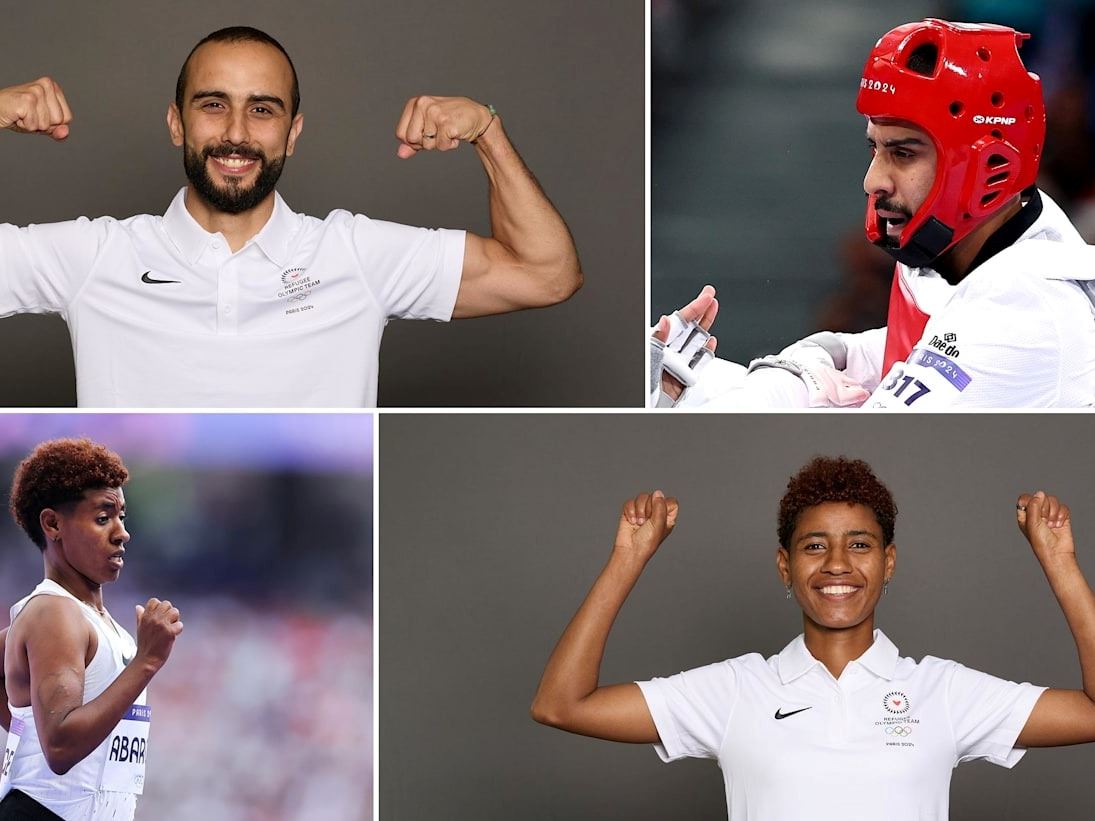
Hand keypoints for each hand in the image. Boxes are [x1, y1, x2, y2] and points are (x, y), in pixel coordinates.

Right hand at [0, 77, 71, 139]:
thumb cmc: (18, 115)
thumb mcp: (42, 124)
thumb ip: (57, 130)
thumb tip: (65, 132)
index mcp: (53, 86)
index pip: (67, 118)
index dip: (52, 123)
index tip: (37, 114)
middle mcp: (46, 85)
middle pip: (59, 121)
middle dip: (43, 124)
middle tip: (28, 114)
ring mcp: (37, 91)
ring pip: (46, 124)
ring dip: (32, 125)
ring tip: (22, 114)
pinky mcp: (27, 99)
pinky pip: (34, 125)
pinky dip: (24, 126)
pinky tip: (17, 115)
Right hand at [134, 598, 182, 670]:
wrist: (146, 660)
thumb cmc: (145, 645)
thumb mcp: (140, 628)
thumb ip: (140, 617)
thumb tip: (138, 607)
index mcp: (145, 617)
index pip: (154, 601)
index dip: (159, 607)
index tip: (160, 617)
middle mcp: (153, 619)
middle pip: (167, 604)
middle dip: (169, 612)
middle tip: (167, 623)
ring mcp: (162, 625)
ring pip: (175, 611)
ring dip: (175, 620)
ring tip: (170, 628)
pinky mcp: (169, 632)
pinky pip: (180, 624)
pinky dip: (178, 630)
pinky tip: (173, 635)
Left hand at [395, 95, 493, 157]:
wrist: (476, 116)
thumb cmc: (450, 120)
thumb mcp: (428, 128)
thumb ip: (412, 140)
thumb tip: (400, 154)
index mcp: (415, 103)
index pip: (401, 134)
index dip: (413, 141)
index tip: (427, 133)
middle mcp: (423, 104)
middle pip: (411, 140)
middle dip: (425, 143)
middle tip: (438, 132)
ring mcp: (434, 113)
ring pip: (427, 145)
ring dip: (439, 143)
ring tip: (448, 131)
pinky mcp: (446, 123)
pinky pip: (441, 146)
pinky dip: (449, 145)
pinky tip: (455, 133)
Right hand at [614, 490, 678, 564]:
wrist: (629, 550)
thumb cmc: (646, 543)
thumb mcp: (658, 525)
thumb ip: (660, 507)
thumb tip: (658, 493)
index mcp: (667, 517)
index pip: (671, 502)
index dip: (664, 505)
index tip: (658, 516)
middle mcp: (656, 513)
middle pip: (655, 496)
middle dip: (648, 508)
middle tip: (646, 521)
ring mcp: (643, 511)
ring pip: (642, 497)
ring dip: (639, 510)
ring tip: (638, 523)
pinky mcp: (631, 511)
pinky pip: (630, 502)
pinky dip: (630, 511)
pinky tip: (631, 521)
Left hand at [653, 286, 717, 400]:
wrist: (646, 411)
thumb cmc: (642, 388)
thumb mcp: (647, 362)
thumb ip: (656, 343)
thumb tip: (665, 322)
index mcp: (656, 346)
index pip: (677, 323)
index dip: (693, 307)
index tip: (706, 295)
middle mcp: (667, 355)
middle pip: (688, 330)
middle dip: (701, 313)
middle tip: (710, 298)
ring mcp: (677, 367)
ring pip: (695, 345)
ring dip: (705, 328)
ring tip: (712, 311)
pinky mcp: (684, 382)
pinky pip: (698, 366)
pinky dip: (706, 354)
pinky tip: (710, 342)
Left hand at [1017, 491, 1073, 563]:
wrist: (1057, 552)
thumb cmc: (1041, 541)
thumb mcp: (1032, 523)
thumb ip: (1034, 506)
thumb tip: (1040, 493)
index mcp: (1025, 514)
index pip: (1025, 498)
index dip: (1030, 501)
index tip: (1033, 511)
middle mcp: (1037, 513)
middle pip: (1040, 497)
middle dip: (1044, 508)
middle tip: (1044, 521)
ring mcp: (1050, 514)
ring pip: (1053, 500)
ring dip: (1053, 513)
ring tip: (1052, 525)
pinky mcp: (1062, 517)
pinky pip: (1063, 507)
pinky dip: (1062, 515)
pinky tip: (1059, 525)